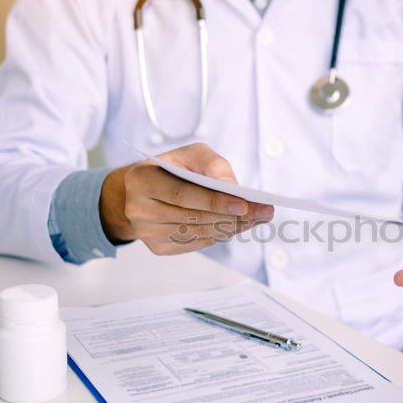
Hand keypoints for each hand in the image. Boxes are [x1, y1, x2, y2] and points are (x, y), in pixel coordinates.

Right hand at [100, 143, 273, 254]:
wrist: (143, 192)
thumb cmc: (171, 169)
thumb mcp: (188, 155)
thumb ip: (210, 163)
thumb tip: (231, 185)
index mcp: (142, 180)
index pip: (182, 194)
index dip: (214, 201)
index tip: (244, 203)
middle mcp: (140, 209)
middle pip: (193, 217)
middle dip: (232, 215)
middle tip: (263, 212)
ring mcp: (148, 232)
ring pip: (198, 233)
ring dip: (232, 227)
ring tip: (257, 218)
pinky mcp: (159, 247)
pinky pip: (197, 242)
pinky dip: (221, 234)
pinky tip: (239, 225)